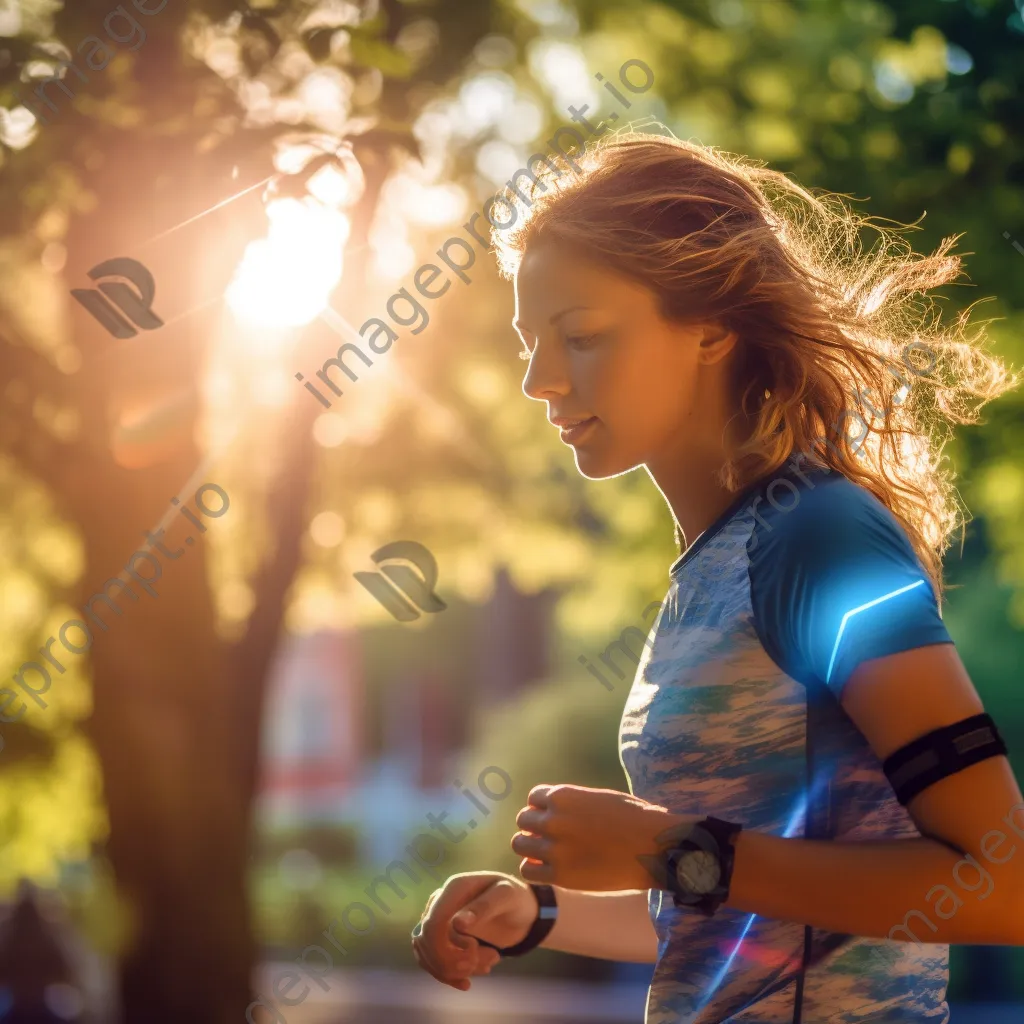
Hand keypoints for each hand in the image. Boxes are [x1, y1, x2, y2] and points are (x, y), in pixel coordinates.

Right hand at [411, 872, 525, 989]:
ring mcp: (437, 921)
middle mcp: (440, 902)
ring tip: (490, 963)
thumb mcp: (507, 897)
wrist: (517, 911)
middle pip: (427, 941)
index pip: (433, 922)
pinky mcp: (440, 939)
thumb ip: (485, 907)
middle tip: (492, 958)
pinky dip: (449, 976)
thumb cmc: (513, 899)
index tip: (473, 950)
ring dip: (457, 970)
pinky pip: (432, 963)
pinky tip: (468, 981)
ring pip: (429, 955)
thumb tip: (457, 923)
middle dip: (455, 960)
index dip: (444, 946)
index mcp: (454, 887)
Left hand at [511, 783, 690, 890]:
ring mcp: (555, 848)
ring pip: (519, 845)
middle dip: (534, 827)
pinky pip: (528, 871)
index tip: (552, 818)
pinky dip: (534, 870)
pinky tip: (548, 870)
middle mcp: (553, 820)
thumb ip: (572, 803)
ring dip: (530, 847)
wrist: (653, 847)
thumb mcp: (598, 798)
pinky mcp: (561, 875)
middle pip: (524, 820)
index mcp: (563, 796)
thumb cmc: (634, 818)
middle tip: (550, 838)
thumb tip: (552, 810)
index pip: (533, 798)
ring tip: (546, 854)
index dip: (542, 808)